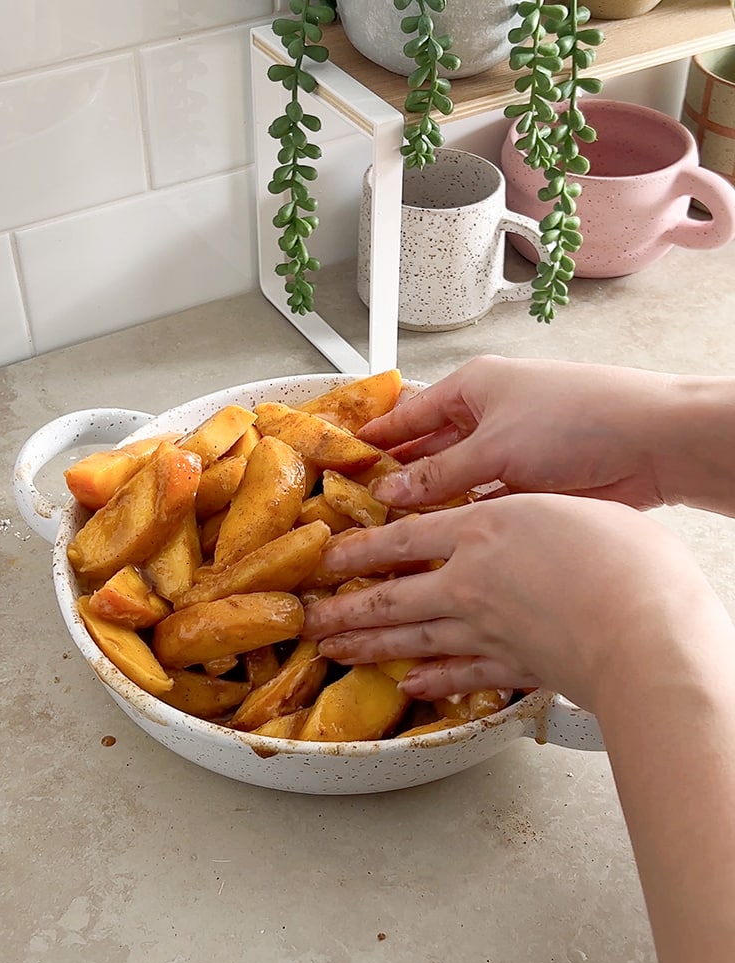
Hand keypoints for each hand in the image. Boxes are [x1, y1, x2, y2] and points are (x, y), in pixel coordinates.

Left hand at [301, 493, 730, 713]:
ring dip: (365, 646)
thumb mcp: (565, 505)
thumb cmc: (624, 560)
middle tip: (308, 617)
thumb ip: (524, 510)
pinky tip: (411, 685)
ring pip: (408, 639)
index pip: (402, 536)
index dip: (359, 547)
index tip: (328, 556)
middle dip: (342, 608)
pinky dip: (430, 682)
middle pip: (389, 596)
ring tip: (333, 649)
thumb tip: (510, 514)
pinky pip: (457, 675)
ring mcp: (484, 631)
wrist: (645, 631)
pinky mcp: (509, 668)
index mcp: (482, 530)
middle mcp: (468, 583)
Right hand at [361, 355, 677, 509]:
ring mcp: (511, 452)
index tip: (344, 459)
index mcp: (474, 387)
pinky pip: (482, 503)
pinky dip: (462, 518)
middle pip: (428, 449)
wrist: (654, 444)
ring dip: (429, 503)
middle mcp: (489, 416)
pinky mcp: (532, 485)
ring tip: (388, 529)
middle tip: (359, 504)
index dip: (376, 437)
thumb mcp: (493, 447)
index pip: (409, 412)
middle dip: (397, 475)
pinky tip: (437, 538)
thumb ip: (437, 475)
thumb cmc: (579, 418)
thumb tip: (390, 492)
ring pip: (455, 481)